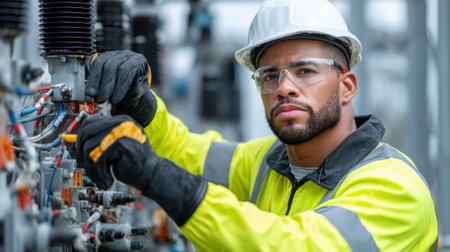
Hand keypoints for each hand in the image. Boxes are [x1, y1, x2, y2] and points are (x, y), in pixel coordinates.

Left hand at [76, 115, 207, 225]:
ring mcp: (123, 131)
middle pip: (86, 133)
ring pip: (90, 147)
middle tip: (87, 168)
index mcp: (120, 120)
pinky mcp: (123, 143)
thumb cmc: (133, 163)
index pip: (90, 122)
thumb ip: (98, 141)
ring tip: (99, 178)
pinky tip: (107, 180)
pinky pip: (98, 158)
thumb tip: (71, 142)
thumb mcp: (113, 148)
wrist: (152, 174)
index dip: (80, 139)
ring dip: (91, 168)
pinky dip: (99, 173)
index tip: (82, 155)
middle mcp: (121, 122)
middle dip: (81, 153)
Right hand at [85, 51, 156, 126]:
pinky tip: (89, 85)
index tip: (115, 100)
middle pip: (111, 66)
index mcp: (139, 61)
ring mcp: (113, 54)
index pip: (127, 71)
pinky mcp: (102, 56)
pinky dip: (90, 74)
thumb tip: (132, 90)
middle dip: (105, 85)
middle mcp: (126, 55)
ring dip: (94, 81)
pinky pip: (92, 62)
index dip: (120, 86)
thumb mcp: (140, 91)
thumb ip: (137, 91)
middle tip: (101, 99)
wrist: (130, 85)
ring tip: (92, 95)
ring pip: (100, 63)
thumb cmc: (135, 88)